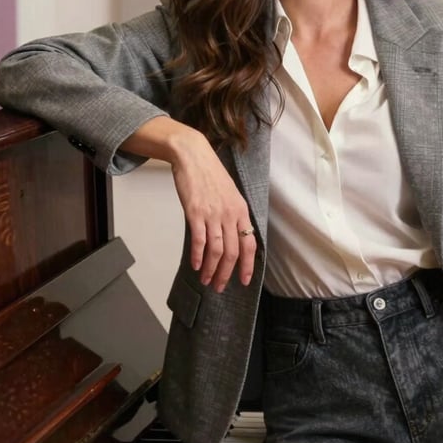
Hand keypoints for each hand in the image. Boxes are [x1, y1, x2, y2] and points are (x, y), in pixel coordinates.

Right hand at [170, 130, 256, 292]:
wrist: (194, 156)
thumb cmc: (211, 175)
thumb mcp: (230, 194)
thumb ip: (233, 215)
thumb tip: (232, 238)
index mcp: (241, 210)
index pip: (249, 244)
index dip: (247, 265)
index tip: (244, 280)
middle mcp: (230, 214)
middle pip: (232, 252)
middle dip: (227, 273)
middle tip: (220, 286)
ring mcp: (212, 214)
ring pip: (216, 250)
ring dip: (212, 269)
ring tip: (206, 280)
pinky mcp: (195, 212)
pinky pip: (199, 240)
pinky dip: (198, 256)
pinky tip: (196, 265)